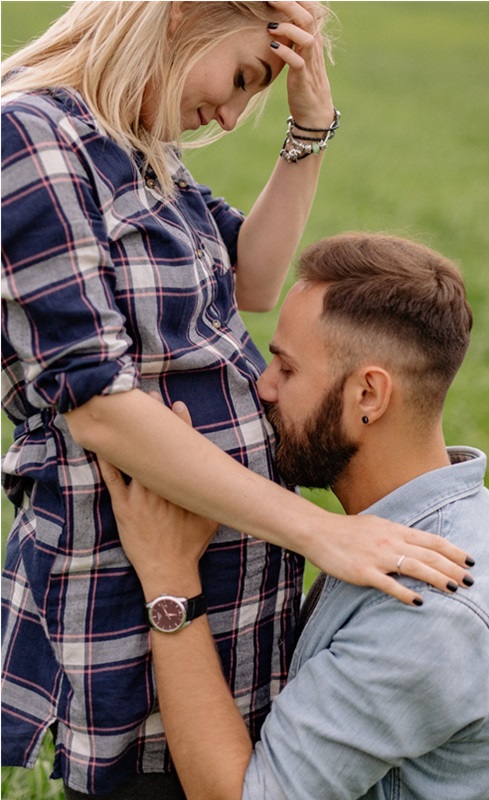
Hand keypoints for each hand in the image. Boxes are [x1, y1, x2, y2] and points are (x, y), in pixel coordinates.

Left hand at [98, 400, 218, 595]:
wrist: (169, 570)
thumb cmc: (191, 544)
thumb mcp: (212, 518)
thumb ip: (217, 495)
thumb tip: (231, 480)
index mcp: (184, 487)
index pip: (182, 449)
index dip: (180, 425)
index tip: (178, 407)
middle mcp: (162, 487)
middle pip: (156, 447)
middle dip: (154, 421)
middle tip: (150, 399)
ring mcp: (140, 495)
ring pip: (133, 457)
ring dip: (130, 434)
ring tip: (126, 412)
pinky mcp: (123, 505)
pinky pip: (111, 477)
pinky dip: (106, 459)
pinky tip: (101, 442)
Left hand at [267, 1, 333, 127]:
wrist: (315, 113)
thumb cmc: (304, 83)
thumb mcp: (300, 56)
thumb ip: (293, 39)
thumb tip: (277, 23)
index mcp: (312, 40)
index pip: (310, 11)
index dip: (297, 0)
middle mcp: (314, 49)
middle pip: (308, 18)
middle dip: (290, 5)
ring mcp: (310, 64)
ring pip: (306, 37)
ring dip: (288, 29)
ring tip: (270, 26)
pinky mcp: (303, 80)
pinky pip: (298, 62)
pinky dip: (285, 53)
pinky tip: (272, 46)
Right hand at [303, 512, 474, 605]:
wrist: (317, 532)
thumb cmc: (346, 530)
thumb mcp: (376, 525)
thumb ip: (396, 534)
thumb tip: (416, 543)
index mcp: (395, 530)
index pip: (431, 540)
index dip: (453, 551)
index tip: (469, 561)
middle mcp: (390, 541)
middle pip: (428, 555)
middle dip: (452, 568)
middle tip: (469, 581)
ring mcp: (377, 557)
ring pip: (414, 568)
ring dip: (437, 578)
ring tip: (454, 589)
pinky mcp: (363, 572)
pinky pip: (388, 584)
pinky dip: (405, 593)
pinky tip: (418, 602)